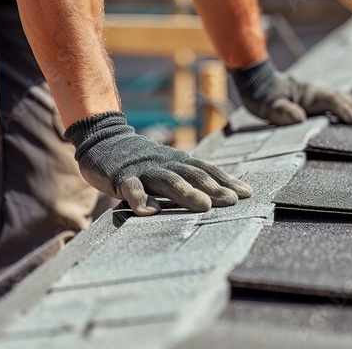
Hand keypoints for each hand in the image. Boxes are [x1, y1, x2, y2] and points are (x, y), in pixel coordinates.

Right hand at [64, 112, 252, 215]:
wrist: (104, 138)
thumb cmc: (142, 160)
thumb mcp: (167, 165)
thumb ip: (186, 178)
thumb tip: (216, 196)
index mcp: (177, 161)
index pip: (206, 169)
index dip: (226, 180)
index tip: (247, 193)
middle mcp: (164, 163)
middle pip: (192, 174)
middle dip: (214, 187)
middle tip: (232, 201)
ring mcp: (143, 169)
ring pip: (167, 180)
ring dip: (186, 193)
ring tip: (204, 206)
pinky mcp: (121, 177)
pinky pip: (131, 188)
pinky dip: (141, 198)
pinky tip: (150, 212)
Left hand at [231, 57, 351, 124]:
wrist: (255, 82)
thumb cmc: (261, 95)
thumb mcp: (268, 105)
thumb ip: (283, 111)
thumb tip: (299, 118)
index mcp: (308, 92)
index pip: (331, 101)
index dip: (344, 110)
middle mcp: (314, 90)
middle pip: (340, 97)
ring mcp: (312, 92)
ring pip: (338, 97)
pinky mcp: (309, 96)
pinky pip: (331, 99)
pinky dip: (343, 103)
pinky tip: (348, 108)